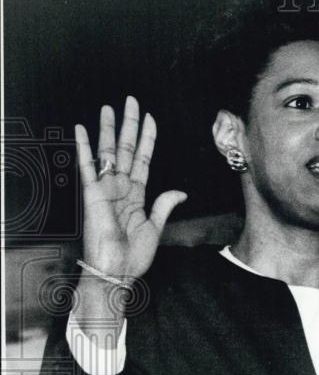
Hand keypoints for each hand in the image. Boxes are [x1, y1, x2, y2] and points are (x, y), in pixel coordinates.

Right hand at [75, 96, 186, 281]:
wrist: (116, 272)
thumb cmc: (133, 256)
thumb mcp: (155, 228)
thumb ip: (164, 206)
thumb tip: (181, 192)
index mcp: (136, 195)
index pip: (142, 159)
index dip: (146, 138)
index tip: (150, 118)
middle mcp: (120, 188)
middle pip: (125, 149)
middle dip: (129, 125)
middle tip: (131, 101)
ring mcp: (105, 190)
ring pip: (108, 152)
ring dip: (108, 129)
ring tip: (109, 107)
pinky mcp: (92, 196)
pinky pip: (87, 168)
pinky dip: (84, 148)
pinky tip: (81, 130)